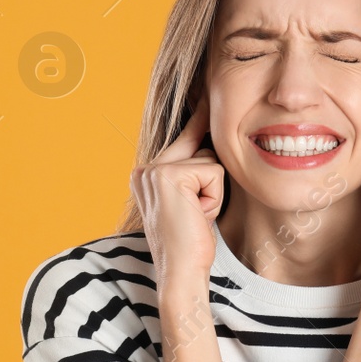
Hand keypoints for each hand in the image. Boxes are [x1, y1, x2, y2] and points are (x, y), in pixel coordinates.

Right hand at [130, 101, 223, 287]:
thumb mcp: (190, 202)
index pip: (184, 138)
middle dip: (210, 178)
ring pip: (211, 161)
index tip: (206, 87)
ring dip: (214, 192)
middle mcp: (144, 168)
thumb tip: (215, 142)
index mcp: (145, 173)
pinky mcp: (170, 175)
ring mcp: (154, 169)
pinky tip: (197, 217)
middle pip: (200, 146)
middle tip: (196, 211)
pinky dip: (214, 198)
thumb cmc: (191, 245)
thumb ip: (194, 173)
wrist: (181, 274)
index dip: (200, 118)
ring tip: (196, 217)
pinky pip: (214, 172)